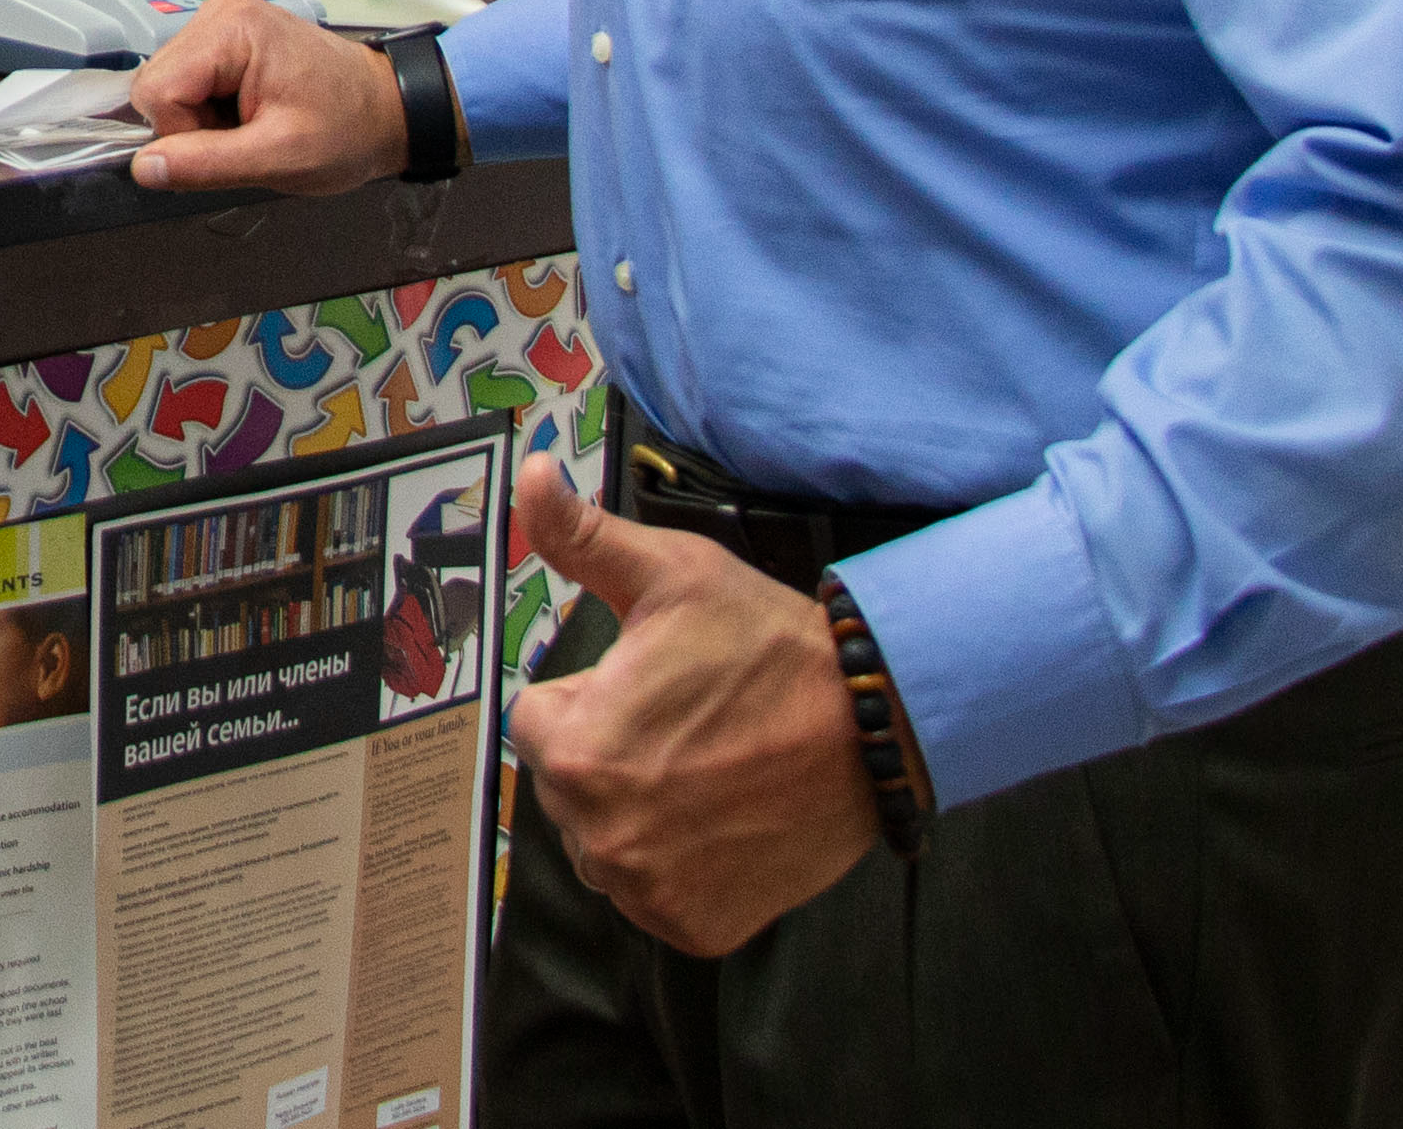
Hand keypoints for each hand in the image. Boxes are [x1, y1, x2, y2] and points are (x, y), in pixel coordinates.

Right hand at [126, 0, 406, 196]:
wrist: (386, 110)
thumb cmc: (347, 129)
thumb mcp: (280, 158)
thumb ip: (207, 164)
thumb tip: (143, 168)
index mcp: (232, 28)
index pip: (157, 91)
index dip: (181, 135)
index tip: (230, 147)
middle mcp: (220, 12)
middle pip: (157, 85)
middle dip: (191, 127)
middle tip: (245, 137)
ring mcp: (221, 19)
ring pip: (167, 86)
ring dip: (200, 120)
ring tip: (251, 124)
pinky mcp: (225, 35)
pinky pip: (186, 81)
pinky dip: (209, 109)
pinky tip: (246, 112)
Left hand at [507, 454, 920, 955]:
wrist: (870, 727)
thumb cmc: (766, 646)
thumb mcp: (670, 574)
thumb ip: (581, 535)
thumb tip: (532, 476)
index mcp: (575, 750)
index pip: (535, 722)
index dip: (587, 695)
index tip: (643, 686)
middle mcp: (600, 835)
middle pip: (566, 784)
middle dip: (606, 751)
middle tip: (681, 724)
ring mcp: (648, 891)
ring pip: (605, 841)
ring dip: (635, 812)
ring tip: (703, 768)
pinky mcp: (695, 927)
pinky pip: (652, 893)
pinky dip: (677, 864)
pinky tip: (720, 818)